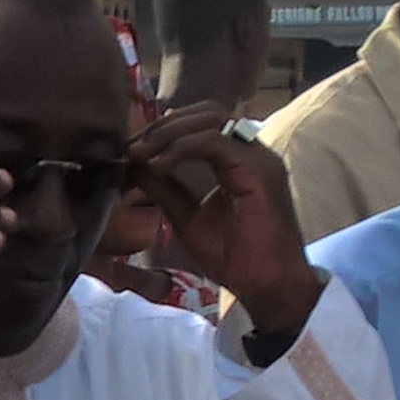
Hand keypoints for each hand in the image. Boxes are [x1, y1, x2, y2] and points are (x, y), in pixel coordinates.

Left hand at [128, 105, 321, 336]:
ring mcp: (260, 158)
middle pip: (207, 112)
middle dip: (164, 125)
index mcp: (241, 160)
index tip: (132, 150)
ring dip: (169, 132)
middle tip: (132, 148)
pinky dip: (182, 148)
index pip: (204, 123)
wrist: (268, 287)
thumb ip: (166, 190)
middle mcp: (254, 152)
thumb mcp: (188, 218)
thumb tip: (136, 167)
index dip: (166, 129)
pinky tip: (158, 167)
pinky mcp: (260, 171)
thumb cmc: (236, 258)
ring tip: (140, 154)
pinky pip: (215, 142)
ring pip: (211, 120)